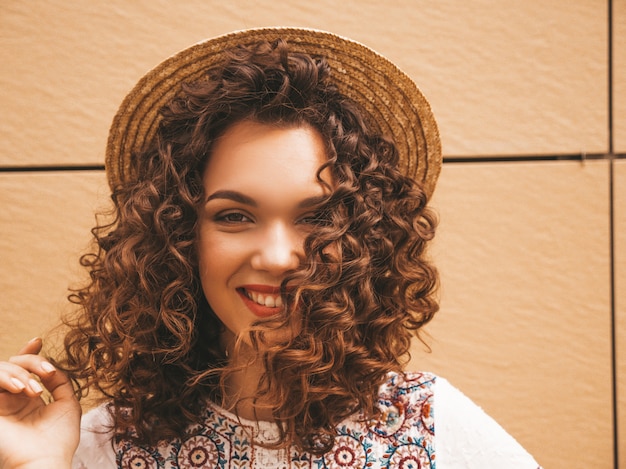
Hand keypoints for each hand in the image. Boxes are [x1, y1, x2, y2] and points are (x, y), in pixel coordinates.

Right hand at [0, 338, 80, 468]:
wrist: (45, 462)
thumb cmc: (58, 439)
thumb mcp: (67, 404)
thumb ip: (60, 382)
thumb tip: (50, 366)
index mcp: (27, 399)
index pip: (22, 369)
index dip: (28, 353)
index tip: (38, 341)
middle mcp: (11, 399)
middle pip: (13, 363)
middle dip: (32, 362)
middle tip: (47, 373)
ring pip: (2, 368)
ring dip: (21, 372)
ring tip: (34, 390)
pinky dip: (7, 377)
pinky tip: (22, 388)